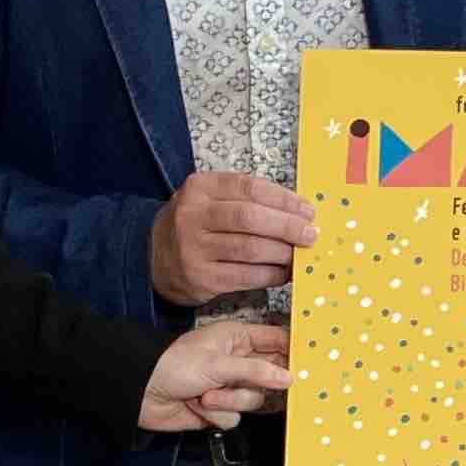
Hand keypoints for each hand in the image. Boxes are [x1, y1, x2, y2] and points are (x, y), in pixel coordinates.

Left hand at [140, 322, 292, 433]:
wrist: (142, 392)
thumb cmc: (175, 365)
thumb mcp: (218, 363)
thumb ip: (256, 371)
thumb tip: (289, 377)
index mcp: (239, 339)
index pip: (277, 341)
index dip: (294, 351)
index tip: (310, 364)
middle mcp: (239, 362)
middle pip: (271, 376)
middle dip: (257, 384)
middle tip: (250, 386)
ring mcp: (230, 386)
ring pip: (253, 400)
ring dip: (229, 401)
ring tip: (206, 395)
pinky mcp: (220, 409)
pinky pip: (235, 417)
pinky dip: (217, 414)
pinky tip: (199, 405)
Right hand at [149, 172, 315, 304]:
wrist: (155, 259)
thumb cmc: (195, 225)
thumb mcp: (210, 200)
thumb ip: (246, 200)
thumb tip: (297, 212)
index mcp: (199, 187)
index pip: (249, 188)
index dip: (283, 199)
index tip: (307, 210)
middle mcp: (192, 215)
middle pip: (250, 218)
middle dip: (287, 226)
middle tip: (310, 234)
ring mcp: (194, 248)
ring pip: (250, 249)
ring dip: (283, 253)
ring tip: (299, 254)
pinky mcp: (200, 278)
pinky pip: (246, 276)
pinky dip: (271, 275)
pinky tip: (284, 273)